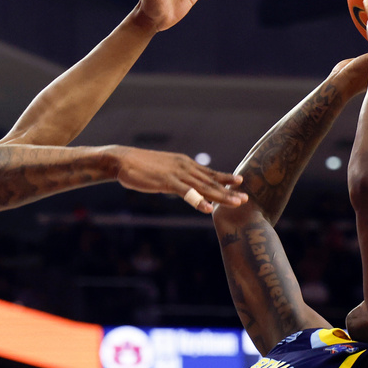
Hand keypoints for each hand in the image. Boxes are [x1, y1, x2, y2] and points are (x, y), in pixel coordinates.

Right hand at [112, 146, 247, 213]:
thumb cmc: (140, 167)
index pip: (208, 172)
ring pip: (204, 187)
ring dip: (221, 196)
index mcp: (184, 163)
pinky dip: (198, 200)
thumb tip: (184, 186)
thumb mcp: (163, 170)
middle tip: (245, 198)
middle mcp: (185, 166)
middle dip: (229, 190)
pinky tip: (208, 208)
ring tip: (236, 203)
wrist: (122, 160)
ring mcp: (177, 174)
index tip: (239, 182)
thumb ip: (176, 178)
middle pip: (211, 180)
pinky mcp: (166, 182)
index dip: (224, 178)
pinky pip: (186, 192)